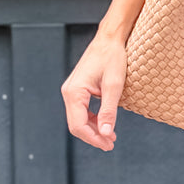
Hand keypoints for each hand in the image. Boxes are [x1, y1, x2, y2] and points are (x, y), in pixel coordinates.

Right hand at [61, 33, 126, 151]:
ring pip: (79, 119)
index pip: (78, 125)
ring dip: (94, 129)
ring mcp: (72, 91)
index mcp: (74, 92)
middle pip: (76, 124)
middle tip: (111, 144)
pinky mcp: (78, 89)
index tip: (109, 144)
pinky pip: (82, 110)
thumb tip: (106, 134)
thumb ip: (109, 112)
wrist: (109, 39)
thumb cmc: (112, 58)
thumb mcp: (114, 86)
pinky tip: (105, 125)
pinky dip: (93, 120)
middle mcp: (69, 92)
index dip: (93, 138)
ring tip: (110, 137)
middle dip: (93, 136)